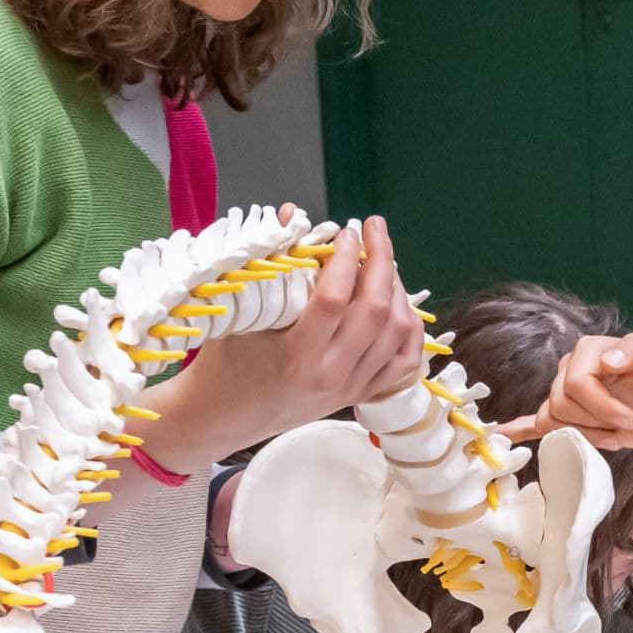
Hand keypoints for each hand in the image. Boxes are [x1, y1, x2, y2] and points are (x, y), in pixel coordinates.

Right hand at [139, 217, 426, 469]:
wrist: (222, 418)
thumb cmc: (223, 363)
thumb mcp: (236, 313)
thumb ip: (267, 264)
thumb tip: (291, 214)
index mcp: (296, 356)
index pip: (335, 298)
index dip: (346, 257)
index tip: (345, 229)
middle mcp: (331, 374)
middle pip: (377, 311)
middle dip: (382, 261)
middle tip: (373, 229)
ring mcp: (352, 387)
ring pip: (397, 332)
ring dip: (397, 288)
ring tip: (382, 260)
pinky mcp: (362, 394)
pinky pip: (405, 360)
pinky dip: (410, 327)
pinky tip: (398, 300)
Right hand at [495, 332, 632, 448]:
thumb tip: (607, 360)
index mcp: (589, 351)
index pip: (576, 384)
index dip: (603, 407)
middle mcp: (570, 369)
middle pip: (562, 405)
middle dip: (597, 423)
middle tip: (628, 427)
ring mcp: (564, 393)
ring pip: (553, 420)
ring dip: (585, 435)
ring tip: (614, 436)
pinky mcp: (567, 416)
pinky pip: (535, 421)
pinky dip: (519, 429)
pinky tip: (503, 434)